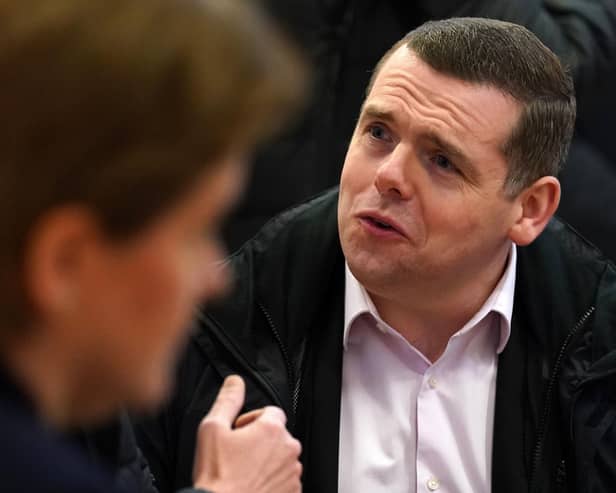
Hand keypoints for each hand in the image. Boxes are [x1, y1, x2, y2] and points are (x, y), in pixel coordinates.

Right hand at [193, 375, 301, 492]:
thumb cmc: (217, 476)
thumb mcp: (213, 429)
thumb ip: (228, 400)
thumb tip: (235, 382)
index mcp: (272, 429)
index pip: (271, 412)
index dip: (252, 420)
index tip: (239, 433)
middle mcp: (288, 449)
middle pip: (278, 435)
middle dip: (260, 440)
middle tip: (238, 453)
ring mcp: (293, 473)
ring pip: (282, 458)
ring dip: (267, 461)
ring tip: (244, 472)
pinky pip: (285, 480)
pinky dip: (273, 481)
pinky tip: (252, 485)